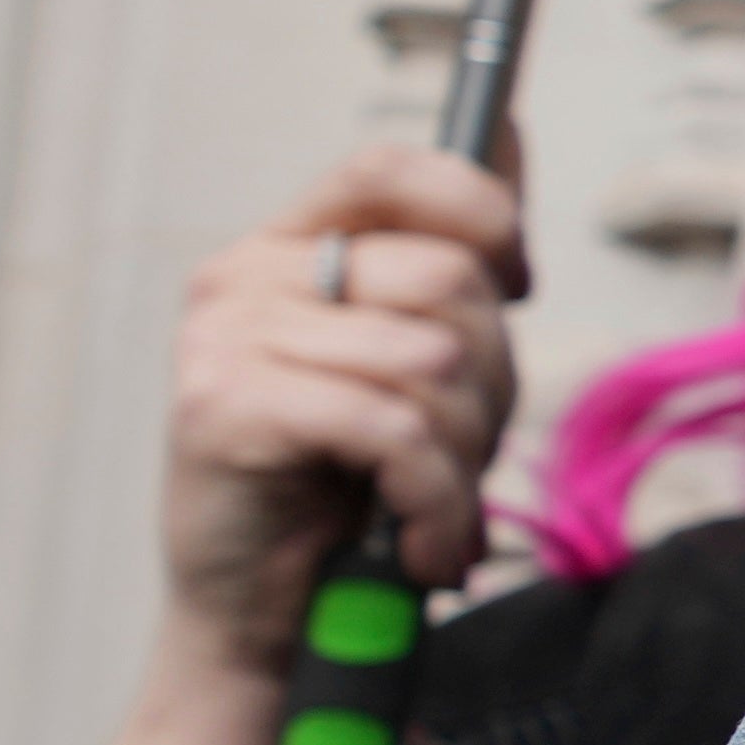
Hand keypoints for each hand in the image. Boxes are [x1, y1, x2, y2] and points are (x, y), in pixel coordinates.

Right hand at [68, 139, 523, 744]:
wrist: (263, 619)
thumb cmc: (345, 488)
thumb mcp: (408, 360)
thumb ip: (450, 253)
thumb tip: (508, 125)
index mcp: (288, 246)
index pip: (394, 168)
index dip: (482, 212)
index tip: (520, 283)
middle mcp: (243, 275)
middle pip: (446, 282)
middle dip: (493, 385)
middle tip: (461, 458)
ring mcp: (225, 339)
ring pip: (432, 362)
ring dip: (463, 460)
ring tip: (432, 512)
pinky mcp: (225, 409)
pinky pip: (391, 428)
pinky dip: (433, 501)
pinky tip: (415, 546)